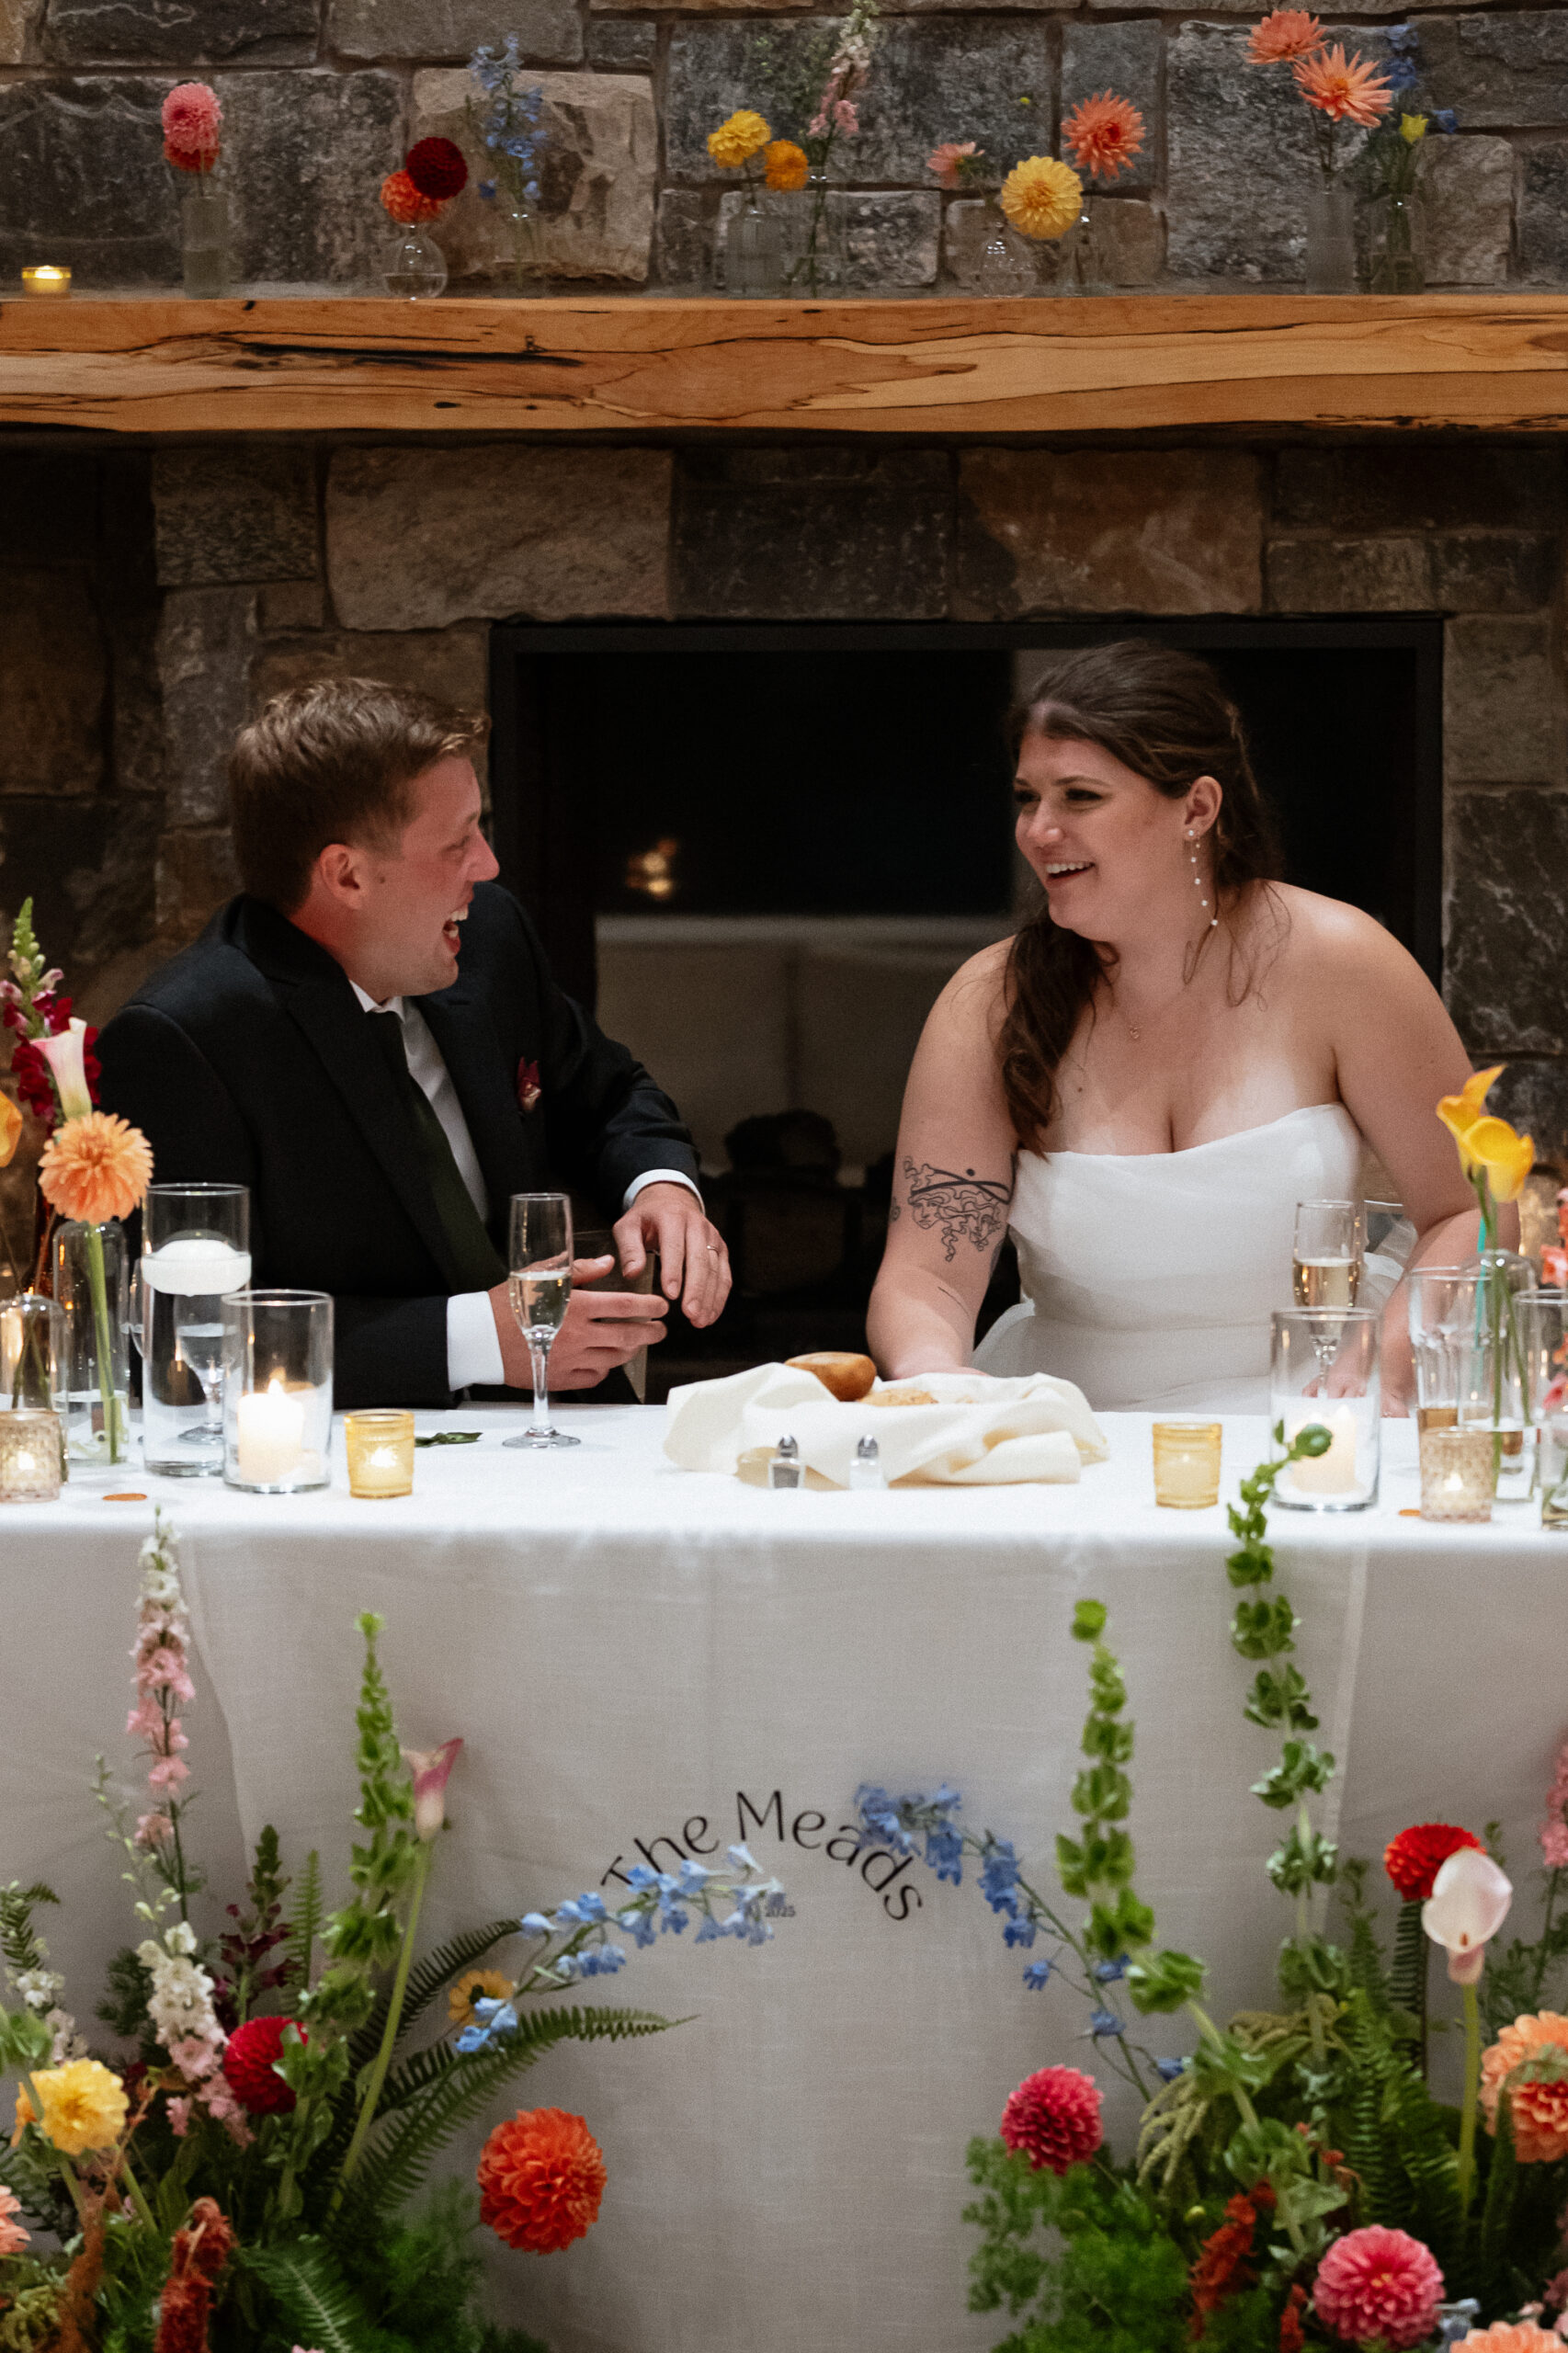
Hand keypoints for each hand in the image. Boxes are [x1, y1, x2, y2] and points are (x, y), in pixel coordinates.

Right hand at [487, 1258, 668, 1390]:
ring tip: (635, 1344)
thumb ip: (580, 1269)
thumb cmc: (508, 1303)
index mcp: (575, 1306)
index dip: (649, 1306)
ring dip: (630, 1350)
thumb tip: (608, 1262)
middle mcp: (577, 1334)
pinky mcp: (560, 1377)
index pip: (625, 1306)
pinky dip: (604, 1369)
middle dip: (651, 1332)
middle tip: (659, 1330)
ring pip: (614, 1358)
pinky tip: (604, 1361)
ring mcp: (570, 1359)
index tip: (661, 1306)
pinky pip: (593, 1377)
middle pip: (627, 1336)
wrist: (479, 1336)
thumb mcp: (542, 1275)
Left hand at [613, 1183, 730, 1329]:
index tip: (671, 1295)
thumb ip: (629, 1249)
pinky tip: (711, 1315)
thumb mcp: (628, 1226)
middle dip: (696, 1290)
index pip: (675, 1246)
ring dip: (710, 1298)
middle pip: (700, 1260)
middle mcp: (697, 1225)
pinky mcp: (721, 1248)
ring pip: (715, 1270)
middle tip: (690, 1314)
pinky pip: (724, 1274)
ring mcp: (712, 1237)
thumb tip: (632, 1274)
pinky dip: (719, 1297)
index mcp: (672, 1217)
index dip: (674, 1271)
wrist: (670, 1200)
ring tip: (699, 1321)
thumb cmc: (646, 1218)